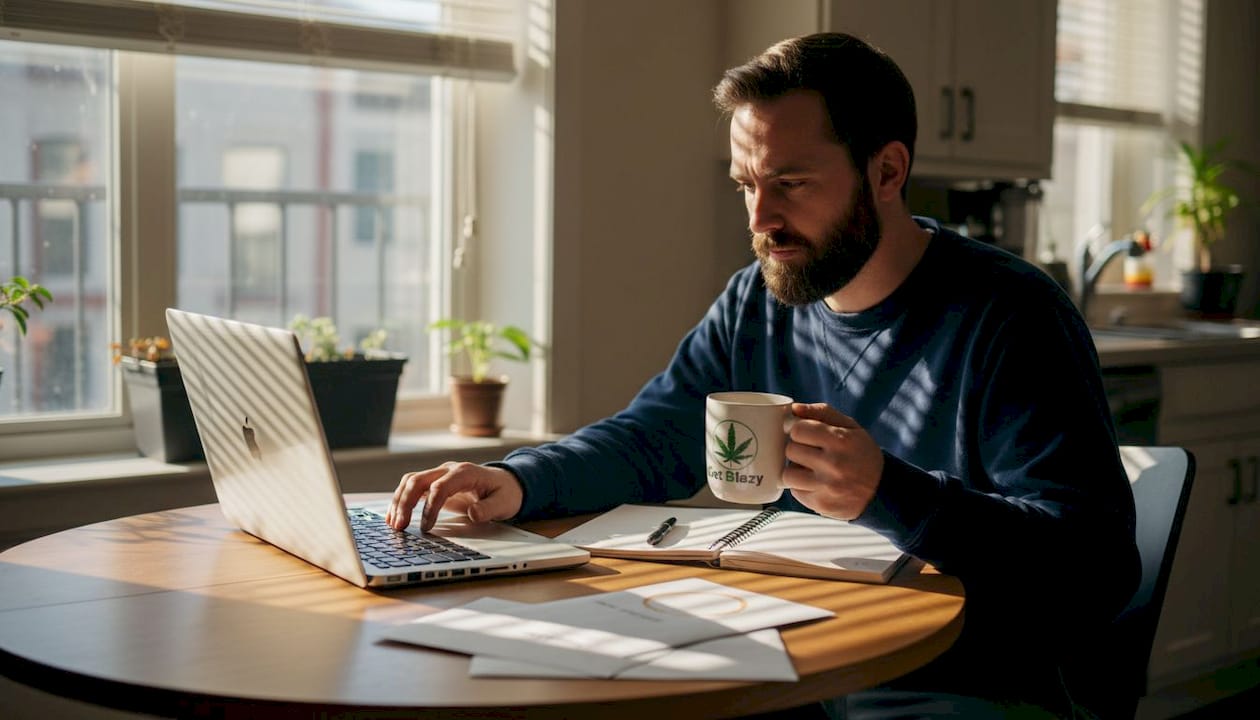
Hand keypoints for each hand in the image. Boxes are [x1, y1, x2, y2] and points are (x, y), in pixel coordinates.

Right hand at [386, 462, 523, 531]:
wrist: (506, 483)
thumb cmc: (505, 493)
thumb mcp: (505, 503)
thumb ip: (489, 509)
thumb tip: (473, 513)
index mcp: (465, 473)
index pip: (440, 486)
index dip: (430, 507)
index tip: (425, 527)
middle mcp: (448, 470)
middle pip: (418, 480)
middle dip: (406, 503)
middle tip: (400, 526)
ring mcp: (440, 475)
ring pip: (411, 482)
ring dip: (399, 502)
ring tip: (393, 524)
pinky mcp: (434, 483)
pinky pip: (412, 488)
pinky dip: (400, 501)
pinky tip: (394, 517)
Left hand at [782, 403, 882, 519]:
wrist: (881, 490)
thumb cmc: (862, 454)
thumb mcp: (850, 427)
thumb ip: (822, 412)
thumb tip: (794, 408)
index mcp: (840, 441)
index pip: (798, 430)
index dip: (799, 431)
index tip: (805, 434)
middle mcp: (833, 464)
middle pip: (791, 451)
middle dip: (797, 449)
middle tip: (811, 452)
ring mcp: (826, 487)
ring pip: (787, 474)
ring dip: (796, 470)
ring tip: (811, 469)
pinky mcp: (821, 504)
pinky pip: (795, 491)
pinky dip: (801, 487)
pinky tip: (816, 483)